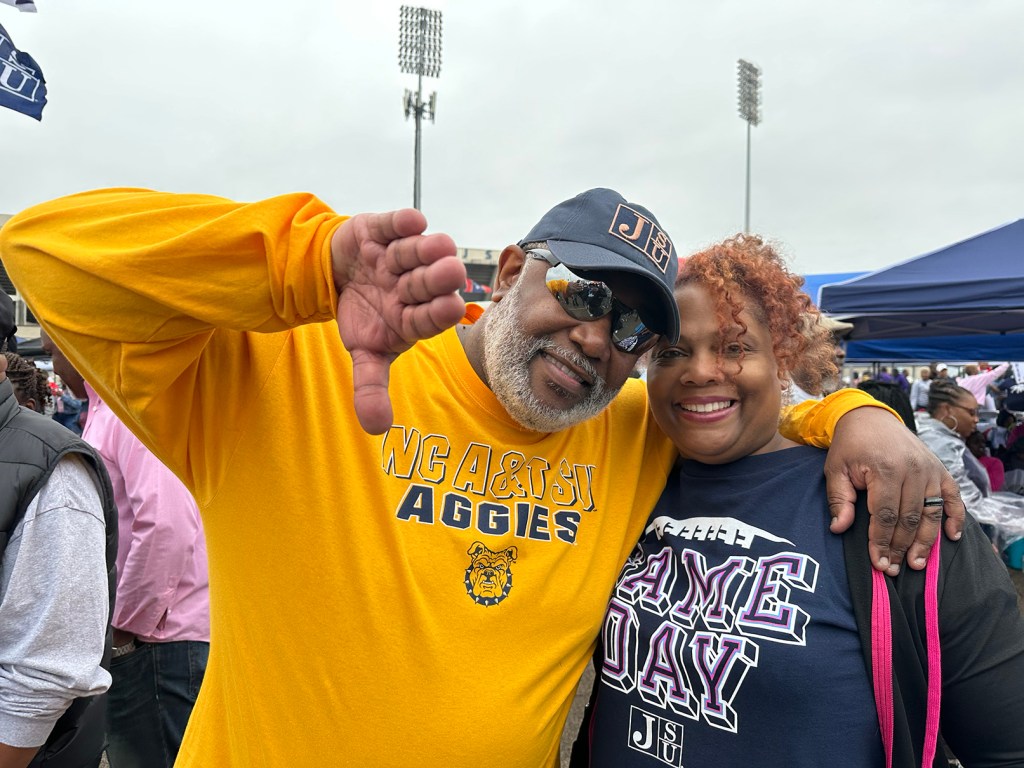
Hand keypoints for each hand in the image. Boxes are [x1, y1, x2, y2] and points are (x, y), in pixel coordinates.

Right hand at [331, 208, 465, 433]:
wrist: (335, 276)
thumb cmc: (363, 315)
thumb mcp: (363, 352)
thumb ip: (370, 387)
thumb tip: (375, 430)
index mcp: (416, 315)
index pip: (434, 315)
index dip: (441, 311)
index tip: (452, 309)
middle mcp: (414, 285)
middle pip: (430, 282)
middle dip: (439, 277)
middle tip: (451, 272)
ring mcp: (400, 256)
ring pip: (418, 251)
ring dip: (426, 249)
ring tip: (437, 247)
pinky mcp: (383, 231)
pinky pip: (396, 224)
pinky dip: (403, 222)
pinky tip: (413, 221)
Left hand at [824, 406, 964, 573]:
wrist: (871, 418)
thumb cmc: (850, 446)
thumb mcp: (835, 469)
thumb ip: (838, 499)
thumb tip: (839, 529)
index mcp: (886, 469)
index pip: (886, 515)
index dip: (882, 542)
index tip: (878, 563)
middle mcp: (913, 470)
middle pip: (910, 518)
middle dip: (902, 547)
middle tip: (894, 570)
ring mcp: (931, 470)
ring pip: (931, 514)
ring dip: (926, 542)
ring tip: (917, 564)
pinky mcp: (941, 470)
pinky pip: (953, 499)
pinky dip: (956, 519)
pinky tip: (952, 538)